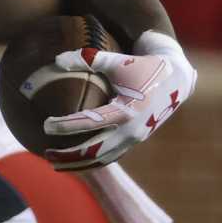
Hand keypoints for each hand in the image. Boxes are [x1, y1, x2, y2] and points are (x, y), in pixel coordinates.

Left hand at [40, 32, 196, 170]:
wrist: (176, 78)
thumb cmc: (142, 66)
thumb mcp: (118, 60)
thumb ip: (89, 58)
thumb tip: (57, 59)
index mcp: (127, 110)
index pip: (89, 123)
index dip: (66, 125)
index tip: (46, 124)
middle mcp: (131, 129)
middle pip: (94, 151)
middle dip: (68, 155)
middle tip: (46, 153)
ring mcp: (134, 138)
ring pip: (102, 159)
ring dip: (77, 163)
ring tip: (53, 161)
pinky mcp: (135, 141)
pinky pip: (110, 157)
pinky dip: (91, 161)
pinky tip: (73, 160)